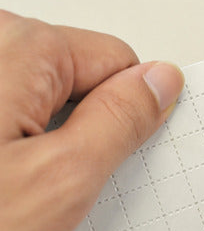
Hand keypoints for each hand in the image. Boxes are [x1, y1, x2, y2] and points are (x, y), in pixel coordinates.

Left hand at [0, 10, 183, 230]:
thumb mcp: (60, 182)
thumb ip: (121, 121)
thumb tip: (161, 82)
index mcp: (18, 47)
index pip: (118, 61)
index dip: (124, 112)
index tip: (102, 152)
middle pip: (76, 74)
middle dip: (78, 124)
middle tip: (44, 176)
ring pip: (40, 93)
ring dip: (39, 136)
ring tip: (6, 182)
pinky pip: (8, 105)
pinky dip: (11, 138)